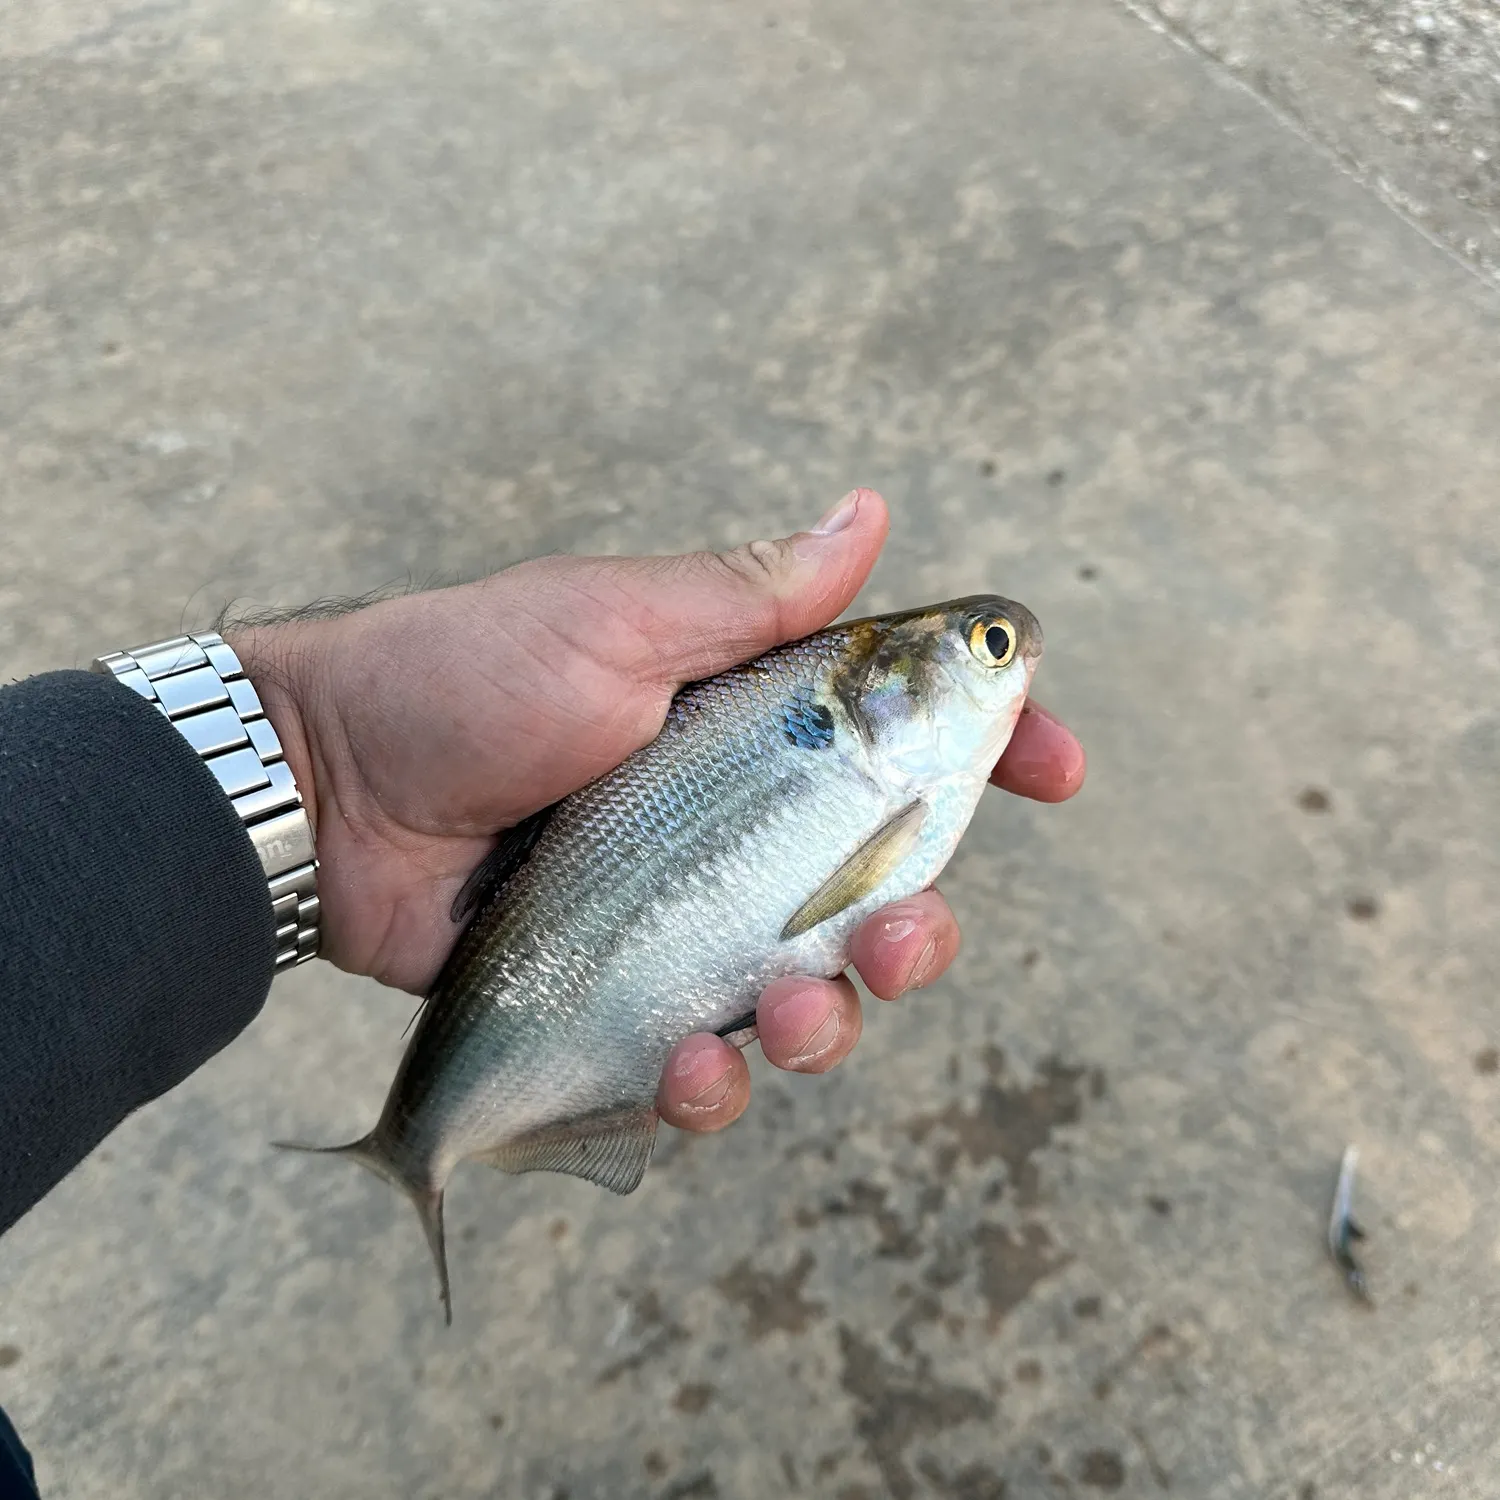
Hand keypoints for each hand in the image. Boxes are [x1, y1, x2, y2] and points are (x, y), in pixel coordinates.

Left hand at [232, 489, 1084, 1132]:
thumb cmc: (467, 678)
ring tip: (790, 1014)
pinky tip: (695, 1064)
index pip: (904, 744)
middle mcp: (735, 830)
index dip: (993, 755)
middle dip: (921, 929)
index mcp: (754, 729)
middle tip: (908, 936)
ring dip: (833, 1023)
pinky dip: (718, 1081)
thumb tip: (873, 510)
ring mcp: (682, 922)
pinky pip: (708, 1066)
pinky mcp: (623, 1001)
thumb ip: (756, 596)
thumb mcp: (620, 617)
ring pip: (814, 997)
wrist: (326, 788)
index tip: (1056, 770)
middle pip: (880, 895)